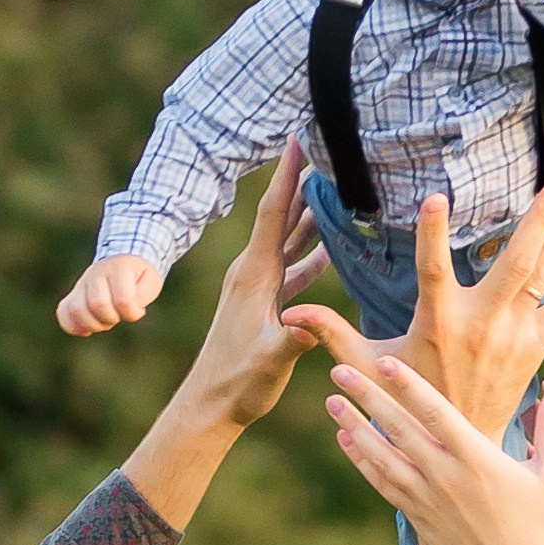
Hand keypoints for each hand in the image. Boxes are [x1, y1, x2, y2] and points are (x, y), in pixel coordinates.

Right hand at [58, 251, 164, 336]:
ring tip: (103, 322)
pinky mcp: (73, 294)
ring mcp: (82, 284)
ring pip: (76, 309)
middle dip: (111, 319)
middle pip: (98, 304)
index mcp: (118, 268)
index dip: (132, 313)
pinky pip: (63, 311)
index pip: (122, 300)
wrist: (122, 259)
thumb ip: (143, 295)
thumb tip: (127, 308)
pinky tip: (86, 330)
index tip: (138, 311)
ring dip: (93, 324)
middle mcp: (96, 273)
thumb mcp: (151, 280)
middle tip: (118, 316)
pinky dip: (73, 326)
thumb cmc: (139, 275)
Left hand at [182, 144, 328, 427]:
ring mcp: (259, 287)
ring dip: (309, 211)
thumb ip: (291, 338)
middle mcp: (254, 273)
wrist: (211, 405)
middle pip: (282, 215)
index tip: (298, 139)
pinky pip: (294, 266)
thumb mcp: (268, 360)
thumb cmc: (238, 383)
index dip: (287, 176)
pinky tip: (332, 244)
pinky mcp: (266, 303)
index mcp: (255, 275)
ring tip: (332, 185)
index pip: (273, 213)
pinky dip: (312, 250)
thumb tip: (312, 321)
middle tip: (324, 149)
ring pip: (289, 238)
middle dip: (301, 180)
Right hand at [283, 177, 543, 441]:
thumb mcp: (366, 368)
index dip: (433, 234)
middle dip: (536, 221)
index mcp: (438, 324)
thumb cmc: (408, 404)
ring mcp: (514, 338)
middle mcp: (482, 326)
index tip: (436, 196)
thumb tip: (290, 315)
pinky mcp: (535, 350)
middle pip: (514, 264)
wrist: (461, 453)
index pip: (434, 269)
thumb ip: (331, 333)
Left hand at [326, 364, 543, 544]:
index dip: (410, 386)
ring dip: (354, 428)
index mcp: (478, 461)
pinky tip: (347, 440)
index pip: (437, 414)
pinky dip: (363, 461)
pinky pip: (383, 485)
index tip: (386, 362)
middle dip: (367, 398)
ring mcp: (428, 501)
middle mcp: (446, 479)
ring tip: (332, 401)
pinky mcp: (419, 520)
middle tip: (339, 371)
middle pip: (399, 431)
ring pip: (382, 458)